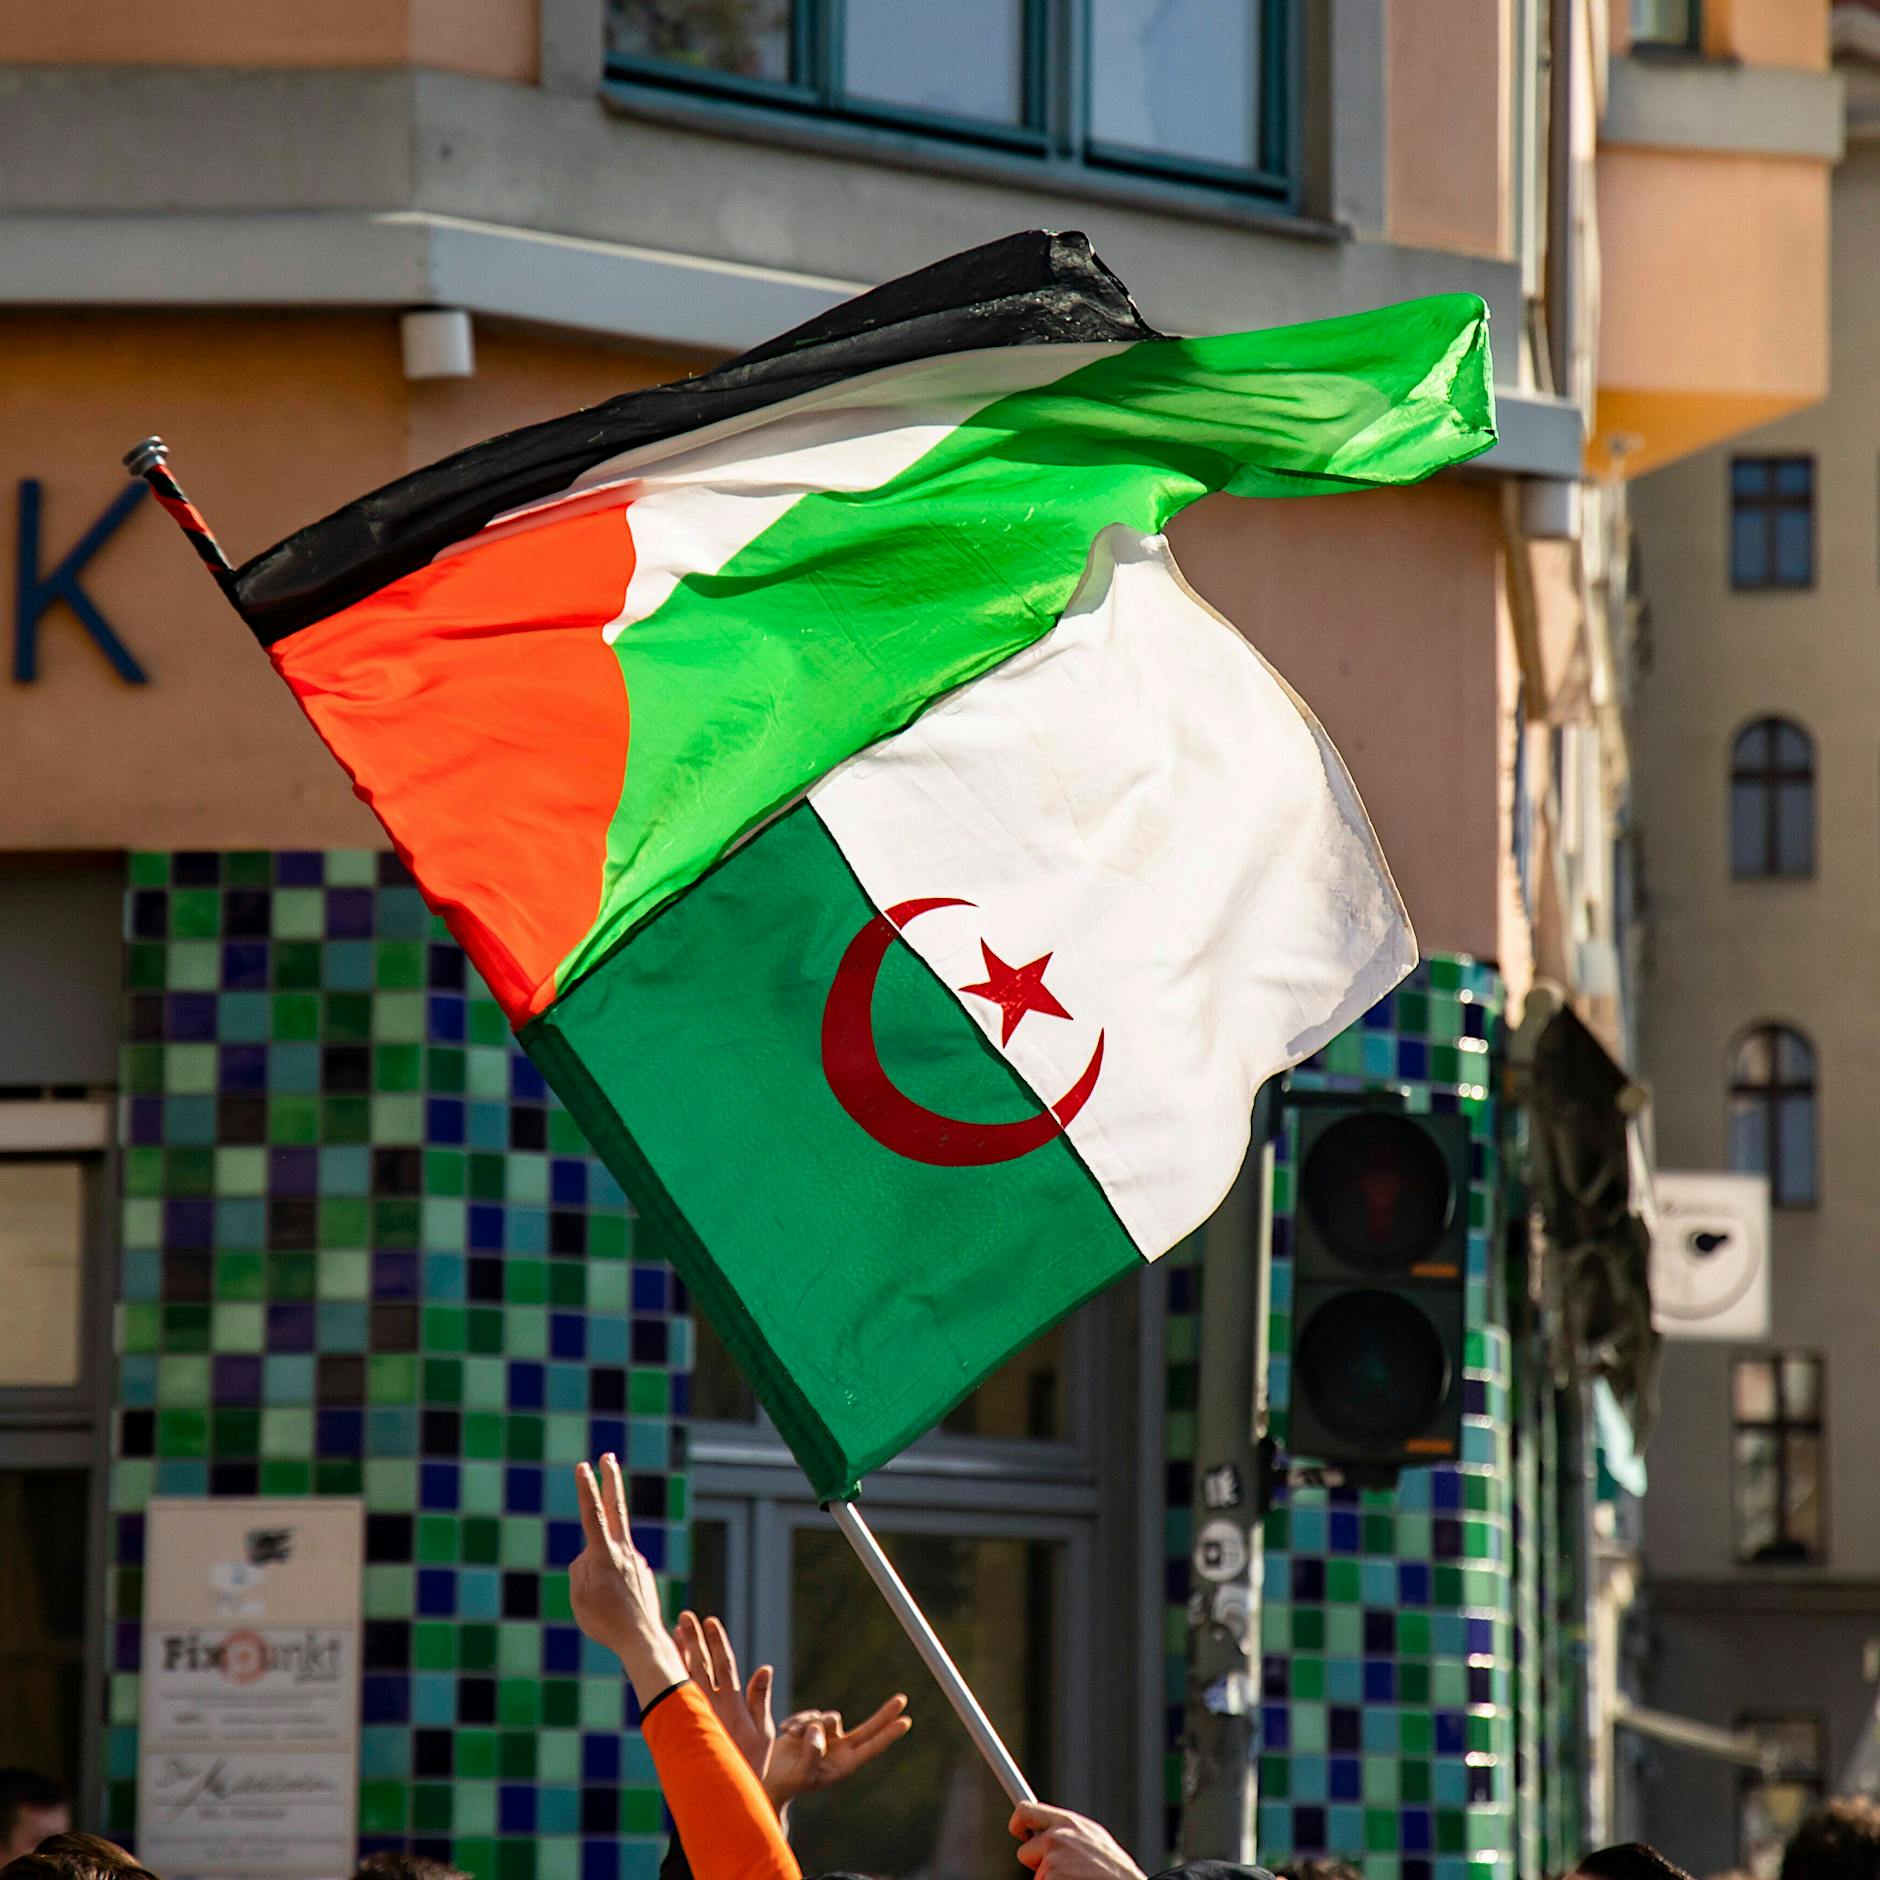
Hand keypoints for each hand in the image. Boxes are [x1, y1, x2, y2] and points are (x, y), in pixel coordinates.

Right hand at [570, 1456, 686, 1704]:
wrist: (642, 1639)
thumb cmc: (605, 1622)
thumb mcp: (579, 1597)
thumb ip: (580, 1569)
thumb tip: (590, 1555)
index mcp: (605, 1555)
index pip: (593, 1514)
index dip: (586, 1489)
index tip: (583, 1465)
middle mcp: (624, 1551)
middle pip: (616, 1508)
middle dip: (611, 1480)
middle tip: (608, 1456)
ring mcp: (636, 1560)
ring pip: (609, 1556)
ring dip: (600, 1571)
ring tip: (604, 1605)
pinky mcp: (643, 1572)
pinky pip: (618, 1574)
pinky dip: (611, 1586)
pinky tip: (617, 1608)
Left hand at [674, 1611, 775, 1782]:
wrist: (728, 1791)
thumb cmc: (753, 1761)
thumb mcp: (764, 1732)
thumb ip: (760, 1698)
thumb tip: (765, 1667)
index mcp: (733, 1705)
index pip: (724, 1665)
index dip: (717, 1642)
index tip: (711, 1621)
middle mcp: (712, 1707)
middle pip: (701, 1666)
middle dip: (694, 1640)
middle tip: (685, 1616)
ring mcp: (698, 1715)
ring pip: (687, 1678)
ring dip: (682, 1653)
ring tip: (676, 1631)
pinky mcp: (689, 1724)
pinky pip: (678, 1694)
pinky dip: (675, 1674)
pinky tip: (669, 1660)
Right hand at [765, 1695, 911, 1808]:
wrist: (771, 1776)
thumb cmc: (789, 1781)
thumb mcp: (802, 1773)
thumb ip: (813, 1752)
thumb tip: (819, 1729)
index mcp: (844, 1765)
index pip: (871, 1747)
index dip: (888, 1734)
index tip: (906, 1723)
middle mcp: (840, 1749)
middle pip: (868, 1728)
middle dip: (884, 1714)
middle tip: (902, 1700)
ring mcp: (828, 1736)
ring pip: (829, 1718)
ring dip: (810, 1724)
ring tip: (792, 1737)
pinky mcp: (814, 1726)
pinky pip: (811, 1714)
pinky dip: (798, 1721)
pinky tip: (786, 1731)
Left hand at [1009, 1803, 1145, 1879]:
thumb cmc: (1113, 1869)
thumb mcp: (1093, 1838)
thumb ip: (1068, 1831)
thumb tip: (1047, 1830)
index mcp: (1067, 1822)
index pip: (1026, 1810)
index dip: (1018, 1822)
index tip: (1017, 1830)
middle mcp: (1056, 1837)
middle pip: (1025, 1851)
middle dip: (1037, 1863)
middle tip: (1058, 1871)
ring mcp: (1052, 1861)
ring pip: (1037, 1876)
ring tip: (1076, 1879)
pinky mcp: (1050, 1879)